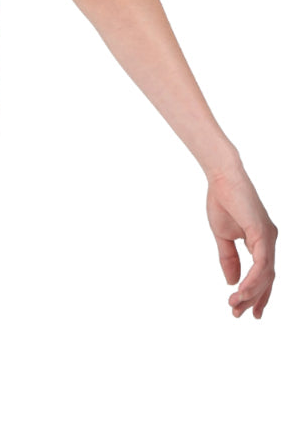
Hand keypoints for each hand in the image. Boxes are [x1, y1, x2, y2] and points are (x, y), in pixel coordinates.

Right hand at [205, 163, 277, 318]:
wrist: (221, 177)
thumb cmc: (222, 200)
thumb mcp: (223, 236)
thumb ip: (229, 259)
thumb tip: (231, 282)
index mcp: (262, 240)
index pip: (264, 274)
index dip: (257, 294)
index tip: (247, 311)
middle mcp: (270, 240)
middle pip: (267, 278)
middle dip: (254, 299)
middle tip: (238, 314)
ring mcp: (269, 237)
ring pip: (266, 274)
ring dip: (251, 293)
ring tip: (235, 305)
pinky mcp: (263, 233)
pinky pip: (262, 264)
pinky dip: (253, 280)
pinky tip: (242, 291)